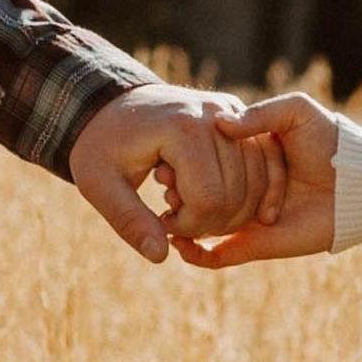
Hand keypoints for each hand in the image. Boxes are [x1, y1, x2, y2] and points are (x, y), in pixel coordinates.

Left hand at [68, 83, 284, 262]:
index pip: (209, 199)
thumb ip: (129, 221)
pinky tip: (218, 201)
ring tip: (191, 205)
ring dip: (230, 208)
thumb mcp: (100, 186)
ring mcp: (231, 112)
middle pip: (236, 194)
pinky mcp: (238, 115)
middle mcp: (215, 115)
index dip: (190, 226)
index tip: (163, 221)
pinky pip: (261, 163)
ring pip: (255, 182)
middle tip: (178, 217)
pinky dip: (248, 191)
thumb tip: (160, 257)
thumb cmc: (101, 147)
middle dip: (210, 220)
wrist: (111, 105)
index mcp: (182, 129)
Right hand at [173, 89, 336, 263]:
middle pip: (195, 195)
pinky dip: (196, 255)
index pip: (202, 162)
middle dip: (174, 191)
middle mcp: (242, 189)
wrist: (359, 182)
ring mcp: (246, 219)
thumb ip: (259, 114)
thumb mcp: (294, 111)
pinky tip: (179, 243)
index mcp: (246, 159)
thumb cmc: (331, 141)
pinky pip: (218, 256)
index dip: (181, 161)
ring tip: (166, 211)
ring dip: (179, 221)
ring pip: (200, 225)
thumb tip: (220, 123)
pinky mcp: (255, 244)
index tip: (164, 156)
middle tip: (161, 183)